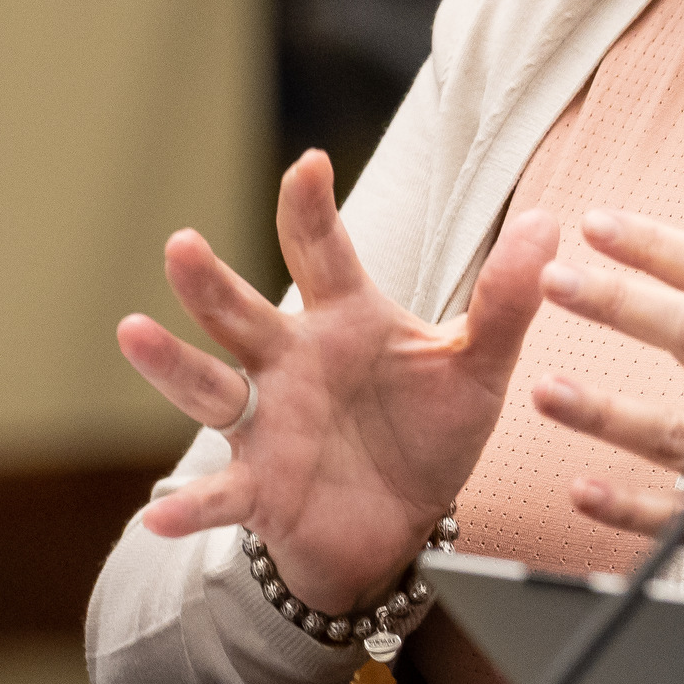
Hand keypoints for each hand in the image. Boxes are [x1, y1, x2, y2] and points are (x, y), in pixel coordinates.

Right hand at [115, 151, 555, 612]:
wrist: (403, 521)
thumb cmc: (430, 430)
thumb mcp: (479, 366)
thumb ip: (507, 300)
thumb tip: (550, 222)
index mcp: (347, 320)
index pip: (324, 253)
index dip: (312, 209)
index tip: (309, 163)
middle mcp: (291, 362)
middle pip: (243, 312)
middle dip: (211, 281)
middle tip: (182, 243)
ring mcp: (266, 424)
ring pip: (209, 387)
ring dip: (171, 364)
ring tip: (132, 332)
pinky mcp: (259, 488)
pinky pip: (218, 496)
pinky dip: (189, 505)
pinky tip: (159, 513)